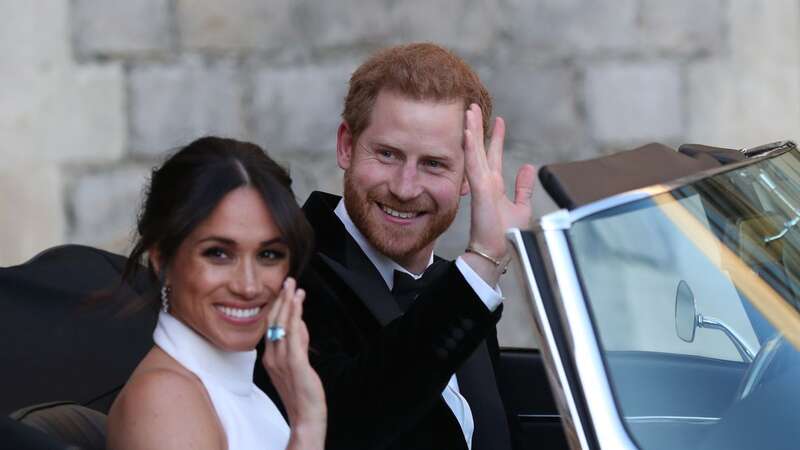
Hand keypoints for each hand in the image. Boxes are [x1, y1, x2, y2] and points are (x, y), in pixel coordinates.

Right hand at [263, 277, 325, 448]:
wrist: (305, 414)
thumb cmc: (301, 390)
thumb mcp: (297, 361)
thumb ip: (298, 342)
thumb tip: (300, 322)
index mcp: (270, 356)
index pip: (271, 325)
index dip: (277, 306)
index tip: (284, 290)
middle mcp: (272, 356)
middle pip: (274, 322)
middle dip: (282, 299)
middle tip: (288, 281)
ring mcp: (282, 360)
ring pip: (282, 325)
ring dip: (288, 303)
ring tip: (293, 286)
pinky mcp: (295, 363)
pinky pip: (293, 335)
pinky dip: (295, 317)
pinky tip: (298, 304)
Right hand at [462, 104, 535, 282]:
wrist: (496, 252)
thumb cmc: (506, 236)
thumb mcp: (521, 207)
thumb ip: (523, 187)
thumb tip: (528, 167)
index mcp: (494, 185)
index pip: (493, 155)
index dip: (495, 137)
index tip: (498, 120)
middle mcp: (486, 182)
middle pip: (480, 148)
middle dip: (477, 127)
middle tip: (473, 106)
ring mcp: (481, 185)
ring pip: (474, 152)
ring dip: (471, 131)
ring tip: (468, 111)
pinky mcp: (480, 190)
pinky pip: (474, 164)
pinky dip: (470, 148)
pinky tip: (467, 132)